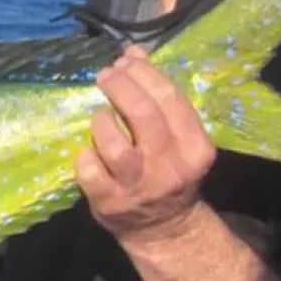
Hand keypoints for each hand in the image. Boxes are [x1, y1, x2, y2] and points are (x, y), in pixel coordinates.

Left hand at [75, 45, 216, 245]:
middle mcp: (169, 166)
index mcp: (195, 147)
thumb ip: (160, 98)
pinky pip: (89, 169)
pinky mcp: (109, 201)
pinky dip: (84, 154)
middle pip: (142, 113)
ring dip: (101, 120)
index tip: (126, 62)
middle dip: (119, 86)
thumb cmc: (169, 171)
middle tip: (105, 75)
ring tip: (100, 115)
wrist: (164, 228)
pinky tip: (88, 150)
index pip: (170, 98)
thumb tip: (134, 52)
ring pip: (114, 142)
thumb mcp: (179, 138)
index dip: (143, 73)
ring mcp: (138, 185)